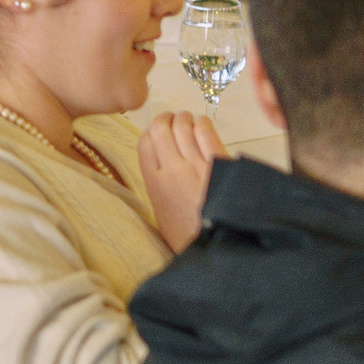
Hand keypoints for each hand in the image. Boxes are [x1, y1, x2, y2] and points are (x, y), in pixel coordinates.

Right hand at [137, 110, 228, 252]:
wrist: (217, 246)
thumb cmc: (189, 235)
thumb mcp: (161, 212)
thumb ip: (157, 185)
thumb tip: (161, 163)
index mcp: (154, 183)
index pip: (144, 142)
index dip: (150, 131)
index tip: (156, 129)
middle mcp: (172, 170)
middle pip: (161, 128)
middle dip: (166, 119)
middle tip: (172, 118)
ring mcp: (196, 165)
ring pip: (183, 126)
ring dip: (183, 118)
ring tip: (187, 119)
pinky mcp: (219, 163)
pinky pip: (205, 131)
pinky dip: (201, 122)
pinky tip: (202, 124)